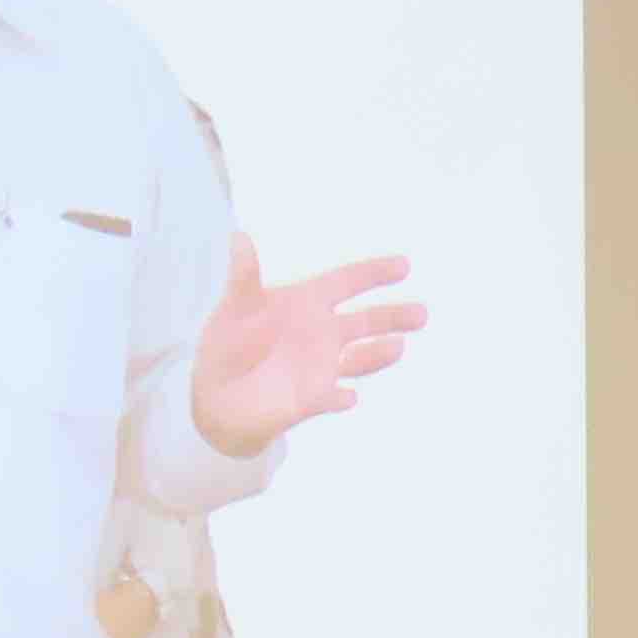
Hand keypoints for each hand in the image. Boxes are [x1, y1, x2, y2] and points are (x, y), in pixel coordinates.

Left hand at [194, 237, 426, 454]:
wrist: (215, 397)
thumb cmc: (227, 345)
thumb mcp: (234, 310)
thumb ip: (244, 279)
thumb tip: (239, 237)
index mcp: (307, 304)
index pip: (346, 283)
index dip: (373, 273)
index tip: (404, 265)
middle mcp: (322, 333)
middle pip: (366, 322)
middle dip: (393, 317)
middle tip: (422, 314)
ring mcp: (320, 367)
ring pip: (359, 359)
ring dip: (376, 355)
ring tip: (397, 348)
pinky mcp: (311, 400)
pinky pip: (330, 399)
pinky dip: (339, 399)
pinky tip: (349, 397)